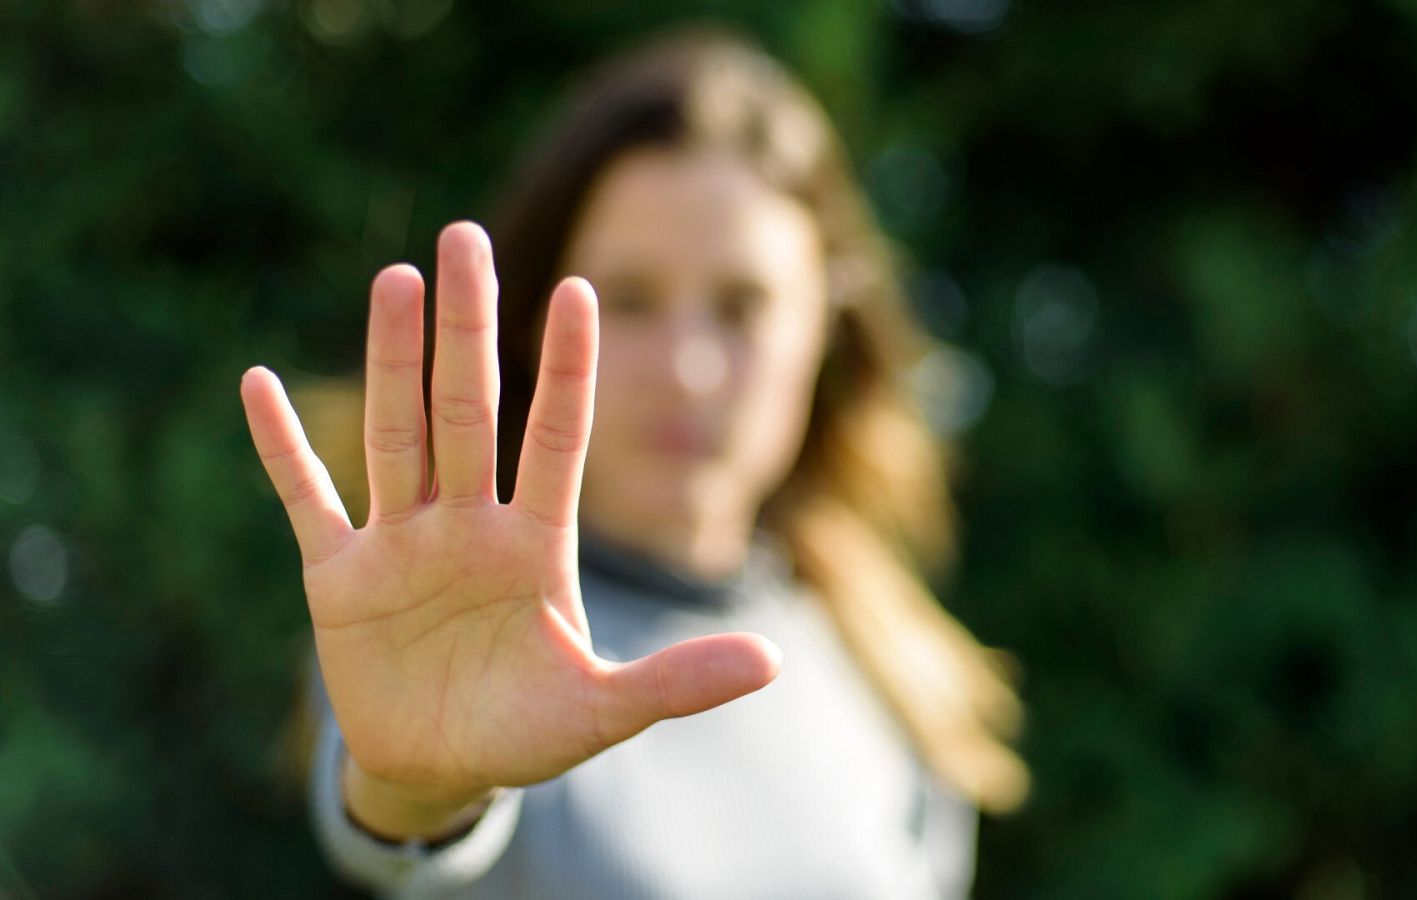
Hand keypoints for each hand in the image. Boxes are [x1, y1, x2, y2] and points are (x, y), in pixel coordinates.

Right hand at [242, 222, 780, 813]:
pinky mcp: (339, 577)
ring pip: (398, 433)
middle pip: (469, 410)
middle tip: (465, 236)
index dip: (566, 368)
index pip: (557, 436)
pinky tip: (259, 383)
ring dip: (392, 360)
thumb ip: (677, 681)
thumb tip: (771, 662)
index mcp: (537, 545)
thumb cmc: (526, 733)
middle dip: (468, 327)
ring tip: (396, 278)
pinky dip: (282, 448)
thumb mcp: (603, 710)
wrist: (439, 772)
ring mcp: (402, 543)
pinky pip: (307, 498)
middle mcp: (470, 525)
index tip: (580, 289)